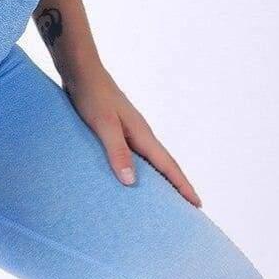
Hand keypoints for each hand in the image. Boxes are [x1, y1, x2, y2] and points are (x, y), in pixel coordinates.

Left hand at [65, 64, 200, 206]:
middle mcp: (139, 133)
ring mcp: (128, 130)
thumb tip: (131, 182)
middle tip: (187, 208)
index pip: (168, 165)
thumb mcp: (104, 125)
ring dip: (159, 177)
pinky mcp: (114, 128)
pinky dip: (139, 168)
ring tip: (163, 198)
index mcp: (142, 134)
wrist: (80, 70)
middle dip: (177, 185)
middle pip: (164, 164)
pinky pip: (133, 154)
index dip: (182, 185)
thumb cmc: (92, 96)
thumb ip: (117, 151)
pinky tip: (130, 174)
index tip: (198, 205)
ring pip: (149, 159)